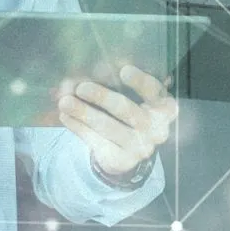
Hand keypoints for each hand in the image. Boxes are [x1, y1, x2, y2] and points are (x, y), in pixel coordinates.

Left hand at [58, 64, 177, 184]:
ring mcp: (141, 147)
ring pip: (107, 127)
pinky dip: (79, 127)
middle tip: (81, 87)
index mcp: (165, 107)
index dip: (140, 81)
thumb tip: (79, 79)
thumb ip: (117, 86)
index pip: (154, 91)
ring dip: (83, 112)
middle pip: (126, 109)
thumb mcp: (136, 99)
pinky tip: (67, 117)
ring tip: (64, 102)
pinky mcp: (123, 160)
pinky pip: (96, 141)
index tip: (123, 70)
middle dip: (102, 97)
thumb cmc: (133, 113)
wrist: (133, 151)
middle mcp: (157, 128)